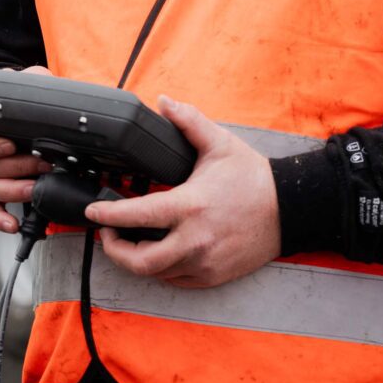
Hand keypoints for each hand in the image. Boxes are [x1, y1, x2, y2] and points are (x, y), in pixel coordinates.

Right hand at [0, 64, 52, 232]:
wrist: (6, 115)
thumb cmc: (14, 101)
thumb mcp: (24, 82)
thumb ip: (32, 80)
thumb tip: (45, 84)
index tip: (10, 145)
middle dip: (17, 169)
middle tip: (43, 166)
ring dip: (14, 192)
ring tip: (36, 190)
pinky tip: (13, 225)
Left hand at [85, 95, 280, 287]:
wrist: (289, 209)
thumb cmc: (253, 178)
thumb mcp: (219, 143)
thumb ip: (188, 121)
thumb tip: (164, 102)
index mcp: (190, 206)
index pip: (136, 216)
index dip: (108, 216)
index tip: (93, 213)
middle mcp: (194, 240)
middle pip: (139, 260)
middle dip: (115, 249)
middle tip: (108, 233)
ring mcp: (204, 262)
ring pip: (156, 273)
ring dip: (136, 260)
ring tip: (130, 241)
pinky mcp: (213, 276)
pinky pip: (176, 279)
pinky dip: (161, 268)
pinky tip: (159, 251)